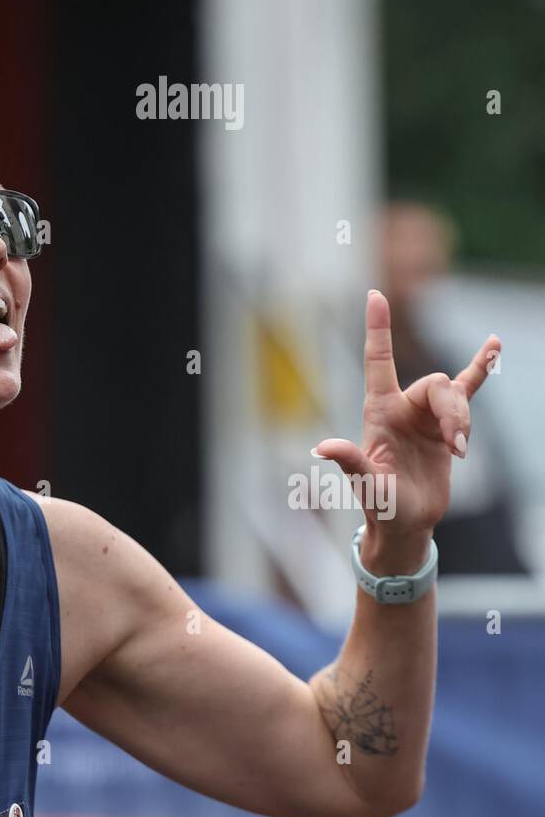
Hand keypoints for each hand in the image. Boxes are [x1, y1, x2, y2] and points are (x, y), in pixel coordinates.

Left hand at [314, 289, 499, 547]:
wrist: (406, 522)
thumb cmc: (382, 506)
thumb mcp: (367, 486)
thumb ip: (350, 463)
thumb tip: (322, 448)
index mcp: (378, 413)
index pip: (378, 362)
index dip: (378, 329)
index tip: (374, 294)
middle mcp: (401, 407)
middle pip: (436, 384)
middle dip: (453, 412)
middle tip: (457, 447)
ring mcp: (425, 414)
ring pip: (455, 394)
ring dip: (463, 419)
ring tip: (461, 450)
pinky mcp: (447, 424)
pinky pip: (468, 389)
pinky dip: (480, 369)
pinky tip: (494, 347)